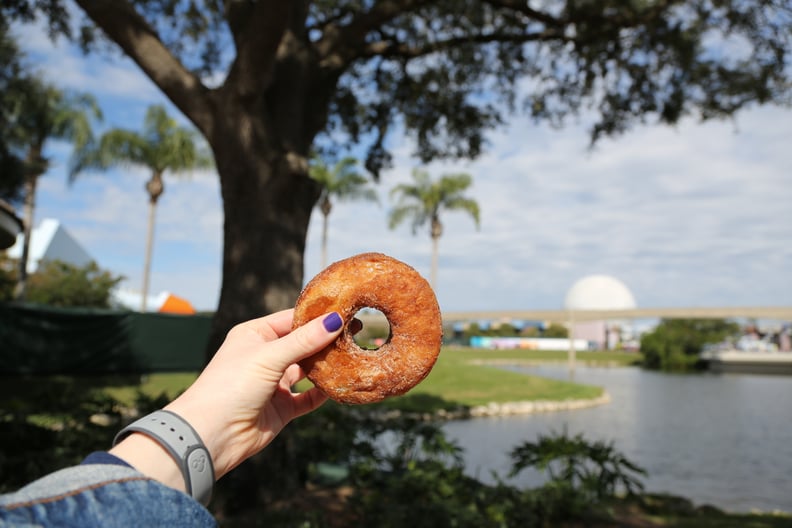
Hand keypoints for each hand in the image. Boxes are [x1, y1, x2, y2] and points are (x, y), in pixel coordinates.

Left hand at [111, 309, 342, 486]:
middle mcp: (265, 356)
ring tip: (354, 355)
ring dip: (327, 365)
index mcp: (255, 335)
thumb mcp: (268, 356)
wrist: (212, 435)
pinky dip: (323, 392)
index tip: (346, 310)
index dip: (317, 316)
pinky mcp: (282, 408)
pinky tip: (339, 385)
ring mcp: (274, 383)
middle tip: (357, 331)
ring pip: (308, 369)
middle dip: (327, 339)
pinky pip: (308, 397)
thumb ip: (303, 340)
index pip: (291, 319)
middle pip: (303, 343)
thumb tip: (335, 320)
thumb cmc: (230, 385)